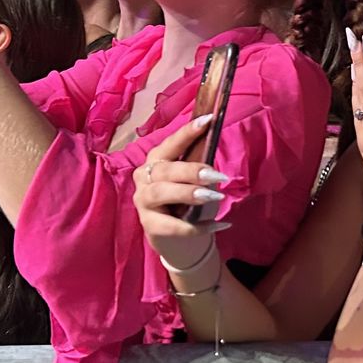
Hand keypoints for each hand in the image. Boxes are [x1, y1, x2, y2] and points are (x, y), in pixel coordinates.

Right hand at [132, 115, 232, 270]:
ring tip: (213, 196)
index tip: (208, 120)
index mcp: (156, 160)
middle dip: (191, 170)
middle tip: (217, 176)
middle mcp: (144, 177)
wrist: (182, 242)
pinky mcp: (149, 225)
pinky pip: (172, 225)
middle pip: (164, 170)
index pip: (171, 143)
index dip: (187, 132)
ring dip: (188, 193)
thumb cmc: (189, 204)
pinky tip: (220, 225)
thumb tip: (214, 148)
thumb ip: (200, 166)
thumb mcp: (196, 182)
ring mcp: (143, 201)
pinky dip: (197, 226)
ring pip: (160, 192)